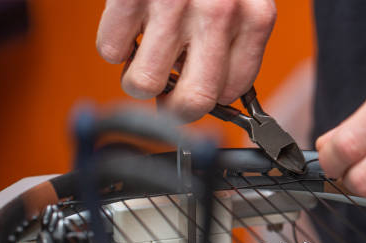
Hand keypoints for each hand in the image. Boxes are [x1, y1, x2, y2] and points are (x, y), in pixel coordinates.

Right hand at [97, 0, 275, 120]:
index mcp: (255, 18)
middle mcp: (218, 12)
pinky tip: (131, 24)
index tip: (198, 90)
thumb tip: (208, 99)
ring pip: (144, 83)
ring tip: (146, 53)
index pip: (233, 92)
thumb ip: (234, 44)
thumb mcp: (243, 0)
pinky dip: (114, 45)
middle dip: (175, 108)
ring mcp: (172, 2)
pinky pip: (110, 50)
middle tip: (167, 94)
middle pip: (192, 101)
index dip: (212, 97)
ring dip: (139, 78)